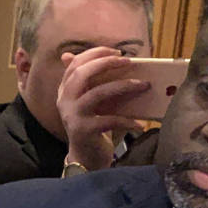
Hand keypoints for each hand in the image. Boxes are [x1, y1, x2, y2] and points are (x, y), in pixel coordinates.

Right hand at [56, 47, 147, 170]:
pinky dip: (127, 121)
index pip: (75, 64)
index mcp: (65, 90)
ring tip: (143, 84)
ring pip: (96, 94)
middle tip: (128, 61)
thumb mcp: (90, 100)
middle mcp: (65, 101)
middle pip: (81, 74)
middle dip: (105, 63)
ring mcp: (73, 116)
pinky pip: (109, 120)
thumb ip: (93, 82)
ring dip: (122, 86)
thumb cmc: (93, 124)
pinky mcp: (84, 130)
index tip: (118, 51)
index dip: (95, 53)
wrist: (85, 156)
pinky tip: (139, 124)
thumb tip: (105, 58)